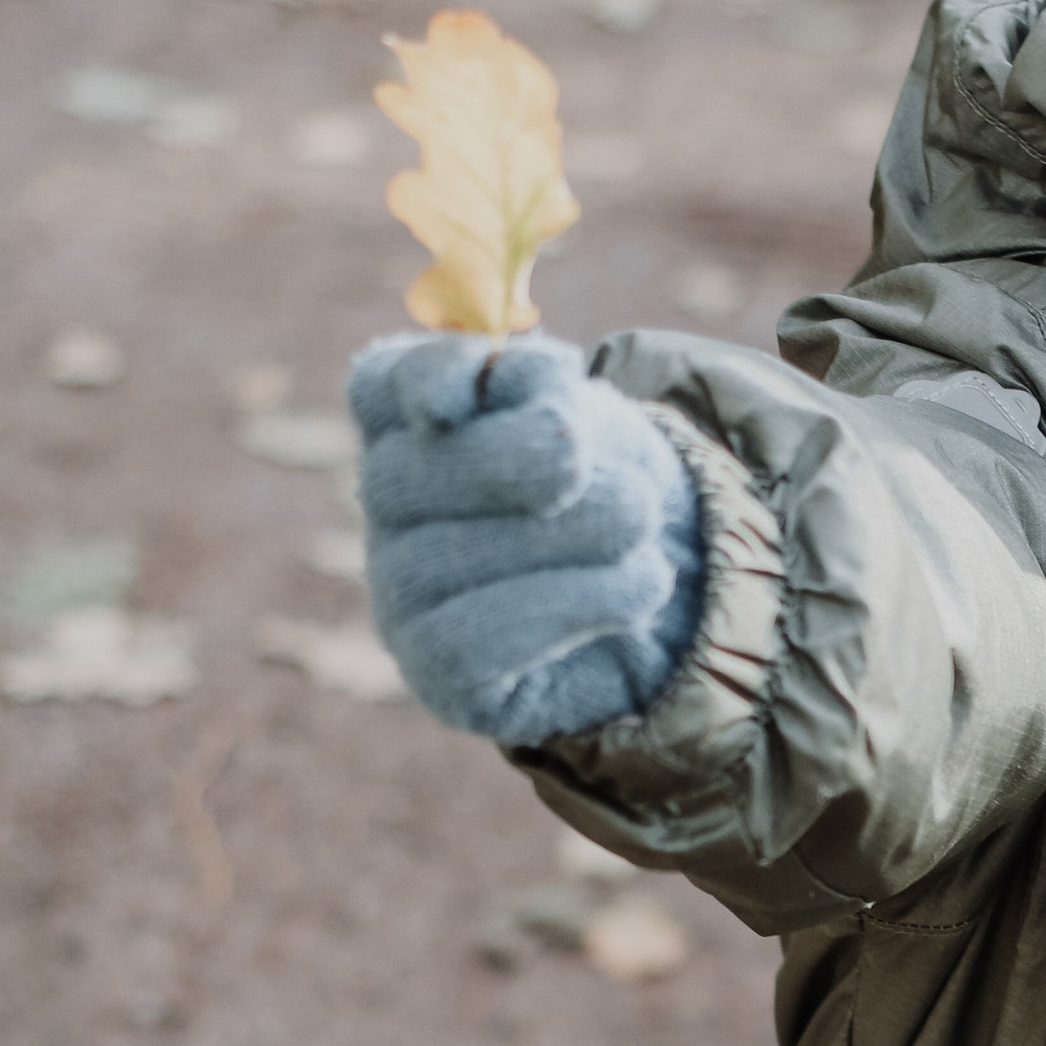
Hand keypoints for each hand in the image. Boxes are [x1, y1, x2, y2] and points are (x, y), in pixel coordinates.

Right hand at [349, 332, 702, 745]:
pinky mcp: (440, 675)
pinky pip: (475, 643)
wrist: (661, 601)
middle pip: (407, 476)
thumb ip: (549, 392)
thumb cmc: (609, 492)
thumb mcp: (596, 423)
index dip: (435, 375)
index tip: (516, 375)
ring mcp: (402, 597)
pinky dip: (572, 604)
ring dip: (568, 535)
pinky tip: (643, 584)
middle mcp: (389, 513)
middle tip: (601, 464)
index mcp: (412, 429)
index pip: (385, 388)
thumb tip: (536, 371)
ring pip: (444, 561)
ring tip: (644, 524)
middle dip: (516, 460)